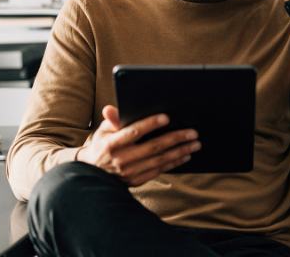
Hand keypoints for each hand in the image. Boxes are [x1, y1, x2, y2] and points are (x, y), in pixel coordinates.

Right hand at [77, 105, 200, 186]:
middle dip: (175, 138)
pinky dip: (173, 163)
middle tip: (193, 132)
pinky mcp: (136, 180)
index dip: (150, 124)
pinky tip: (185, 155)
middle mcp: (122, 159)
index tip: (166, 117)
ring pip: (160, 160)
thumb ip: (111, 120)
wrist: (94, 175)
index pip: (134, 132)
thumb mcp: (102, 132)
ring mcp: (130, 172)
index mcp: (112, 144)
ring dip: (180, 152)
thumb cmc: (102, 146)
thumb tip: (111, 108)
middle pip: (153, 147)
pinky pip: (159, 171)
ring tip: (195, 144)